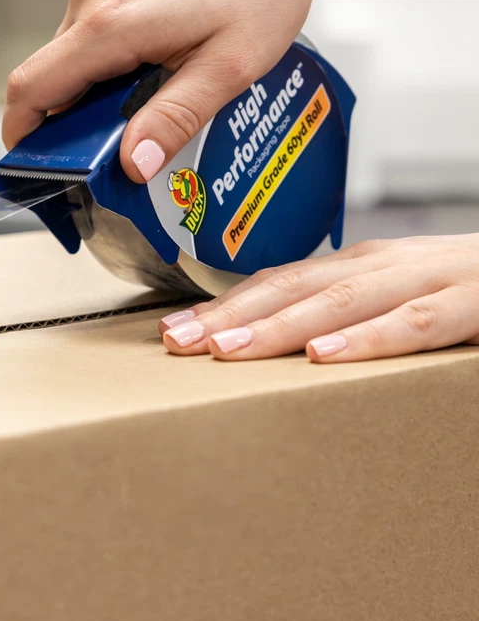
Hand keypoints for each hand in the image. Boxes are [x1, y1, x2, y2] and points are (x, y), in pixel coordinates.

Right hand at [1, 0, 349, 183]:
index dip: (21, 131)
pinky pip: (88, 17)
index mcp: (111, 20)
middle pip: (50, 70)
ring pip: (70, 45)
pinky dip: (106, 46)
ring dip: (94, 77)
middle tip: (118, 137)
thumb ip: (174, 118)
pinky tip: (155, 48)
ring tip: (153, 84)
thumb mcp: (230, 66)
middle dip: (71, 112)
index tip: (31, 160)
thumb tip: (132, 164)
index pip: (31, 87)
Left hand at [159, 235, 478, 361]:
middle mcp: (382, 264)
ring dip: (279, 326)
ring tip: (229, 349)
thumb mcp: (393, 293)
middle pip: (293, 288)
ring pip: (340, 301)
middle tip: (178, 342)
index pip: (276, 282)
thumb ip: (340, 309)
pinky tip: (325, 357)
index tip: (171, 331)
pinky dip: (367, 339)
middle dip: (230, 315)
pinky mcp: (473, 304)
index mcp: (359, 264)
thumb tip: (274, 341)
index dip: (222, 304)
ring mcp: (426, 278)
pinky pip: (416, 323)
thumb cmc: (461, 289)